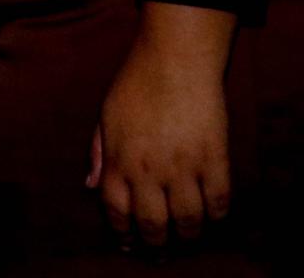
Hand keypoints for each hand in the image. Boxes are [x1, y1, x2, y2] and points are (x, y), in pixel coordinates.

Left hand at [87, 3, 234, 247]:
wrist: (174, 59)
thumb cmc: (135, 84)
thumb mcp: (105, 116)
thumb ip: (98, 153)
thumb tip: (90, 185)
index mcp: (118, 159)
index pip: (116, 210)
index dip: (122, 232)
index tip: (128, 242)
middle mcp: (149, 168)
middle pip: (153, 223)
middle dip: (155, 243)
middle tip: (159, 250)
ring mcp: (183, 165)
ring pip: (188, 220)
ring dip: (187, 234)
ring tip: (185, 236)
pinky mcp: (214, 158)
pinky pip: (220, 200)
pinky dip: (217, 214)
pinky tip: (211, 214)